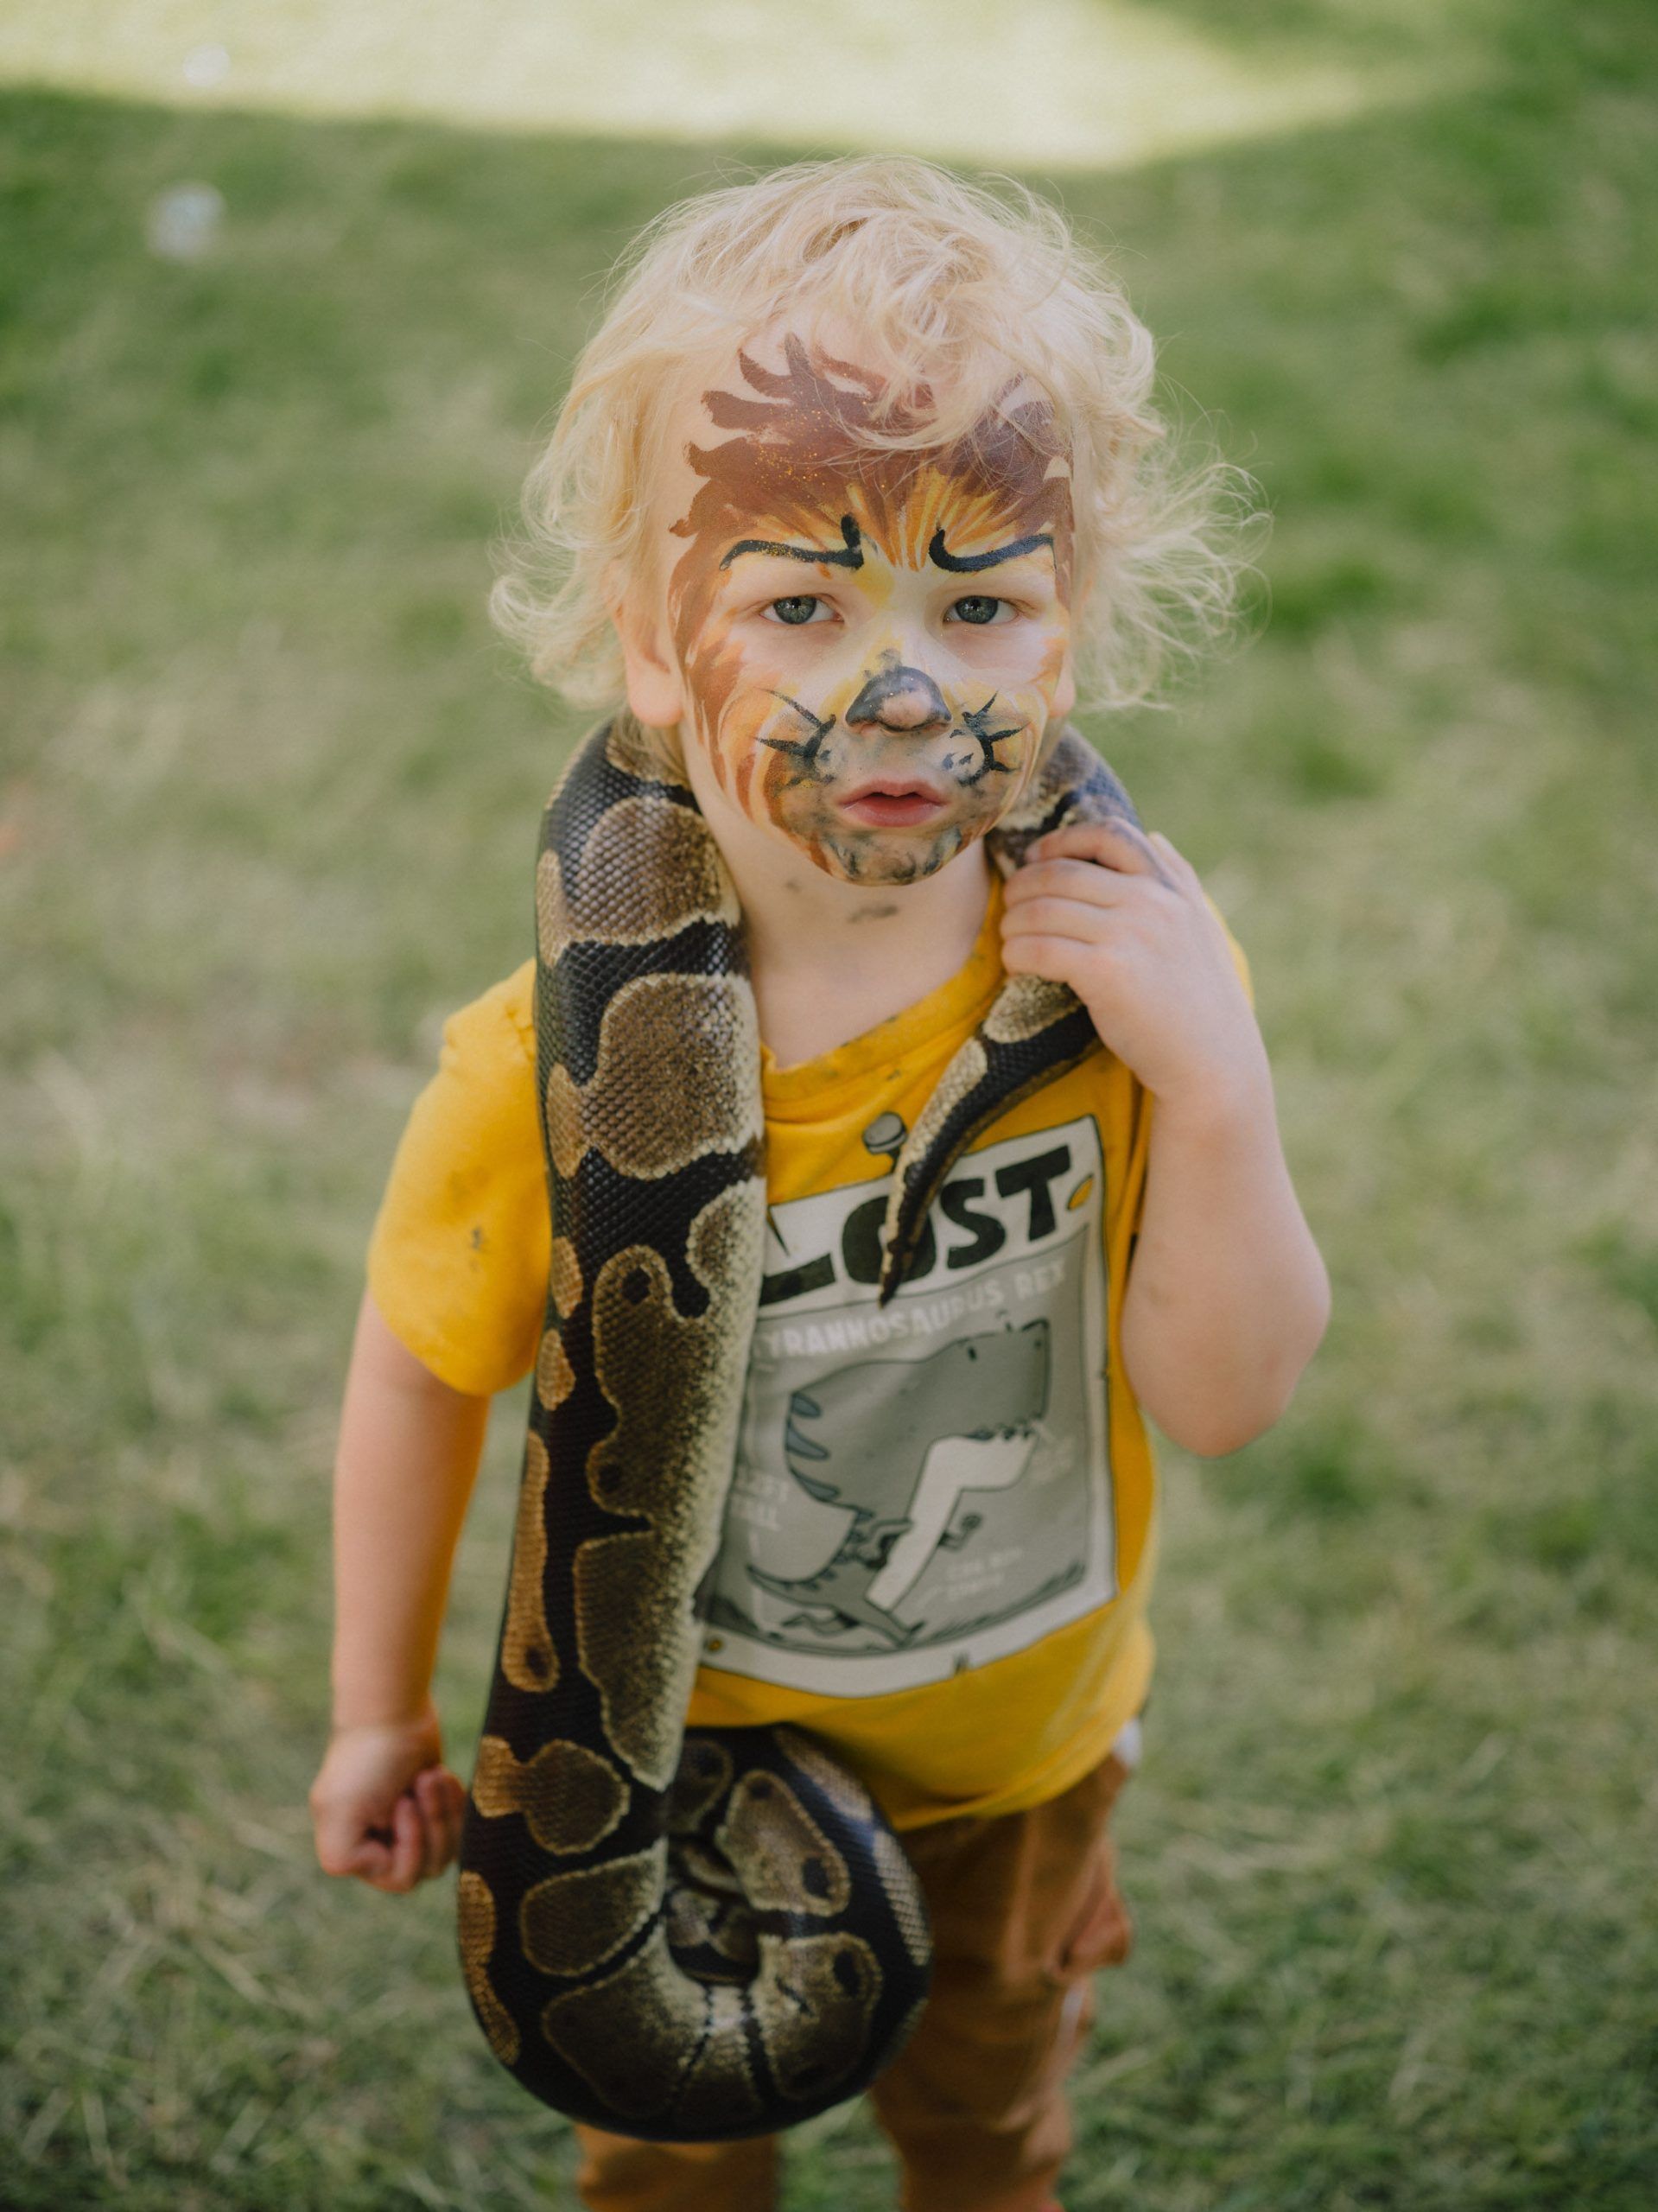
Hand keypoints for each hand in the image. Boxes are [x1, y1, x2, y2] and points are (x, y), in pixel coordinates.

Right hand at [309, 1701, 467, 1892]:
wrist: (391, 1708)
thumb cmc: (368, 1757)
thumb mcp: (340, 1810)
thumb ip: (340, 1856)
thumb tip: (375, 1870)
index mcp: (353, 1851)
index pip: (400, 1877)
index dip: (411, 1843)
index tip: (403, 1802)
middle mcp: (379, 1845)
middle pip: (429, 1867)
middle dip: (433, 1822)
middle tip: (424, 1780)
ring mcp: (407, 1828)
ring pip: (447, 1850)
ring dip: (445, 1810)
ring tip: (432, 1774)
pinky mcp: (432, 1809)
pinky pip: (459, 1829)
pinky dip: (456, 1804)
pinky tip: (445, 1774)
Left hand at [1001, 819, 1267, 1115]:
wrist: (1212, 1062)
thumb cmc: (1201, 998)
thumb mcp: (1202, 925)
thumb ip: (1179, 878)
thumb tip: (1156, 836)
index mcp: (1170, 886)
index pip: (1109, 833)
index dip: (1062, 840)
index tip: (1037, 859)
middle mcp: (1151, 902)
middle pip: (1062, 871)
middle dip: (1023, 884)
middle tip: (1011, 905)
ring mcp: (1129, 934)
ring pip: (1043, 909)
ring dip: (1013, 921)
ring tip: (1010, 937)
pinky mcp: (1107, 973)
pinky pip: (1040, 948)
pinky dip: (1017, 952)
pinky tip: (1016, 964)